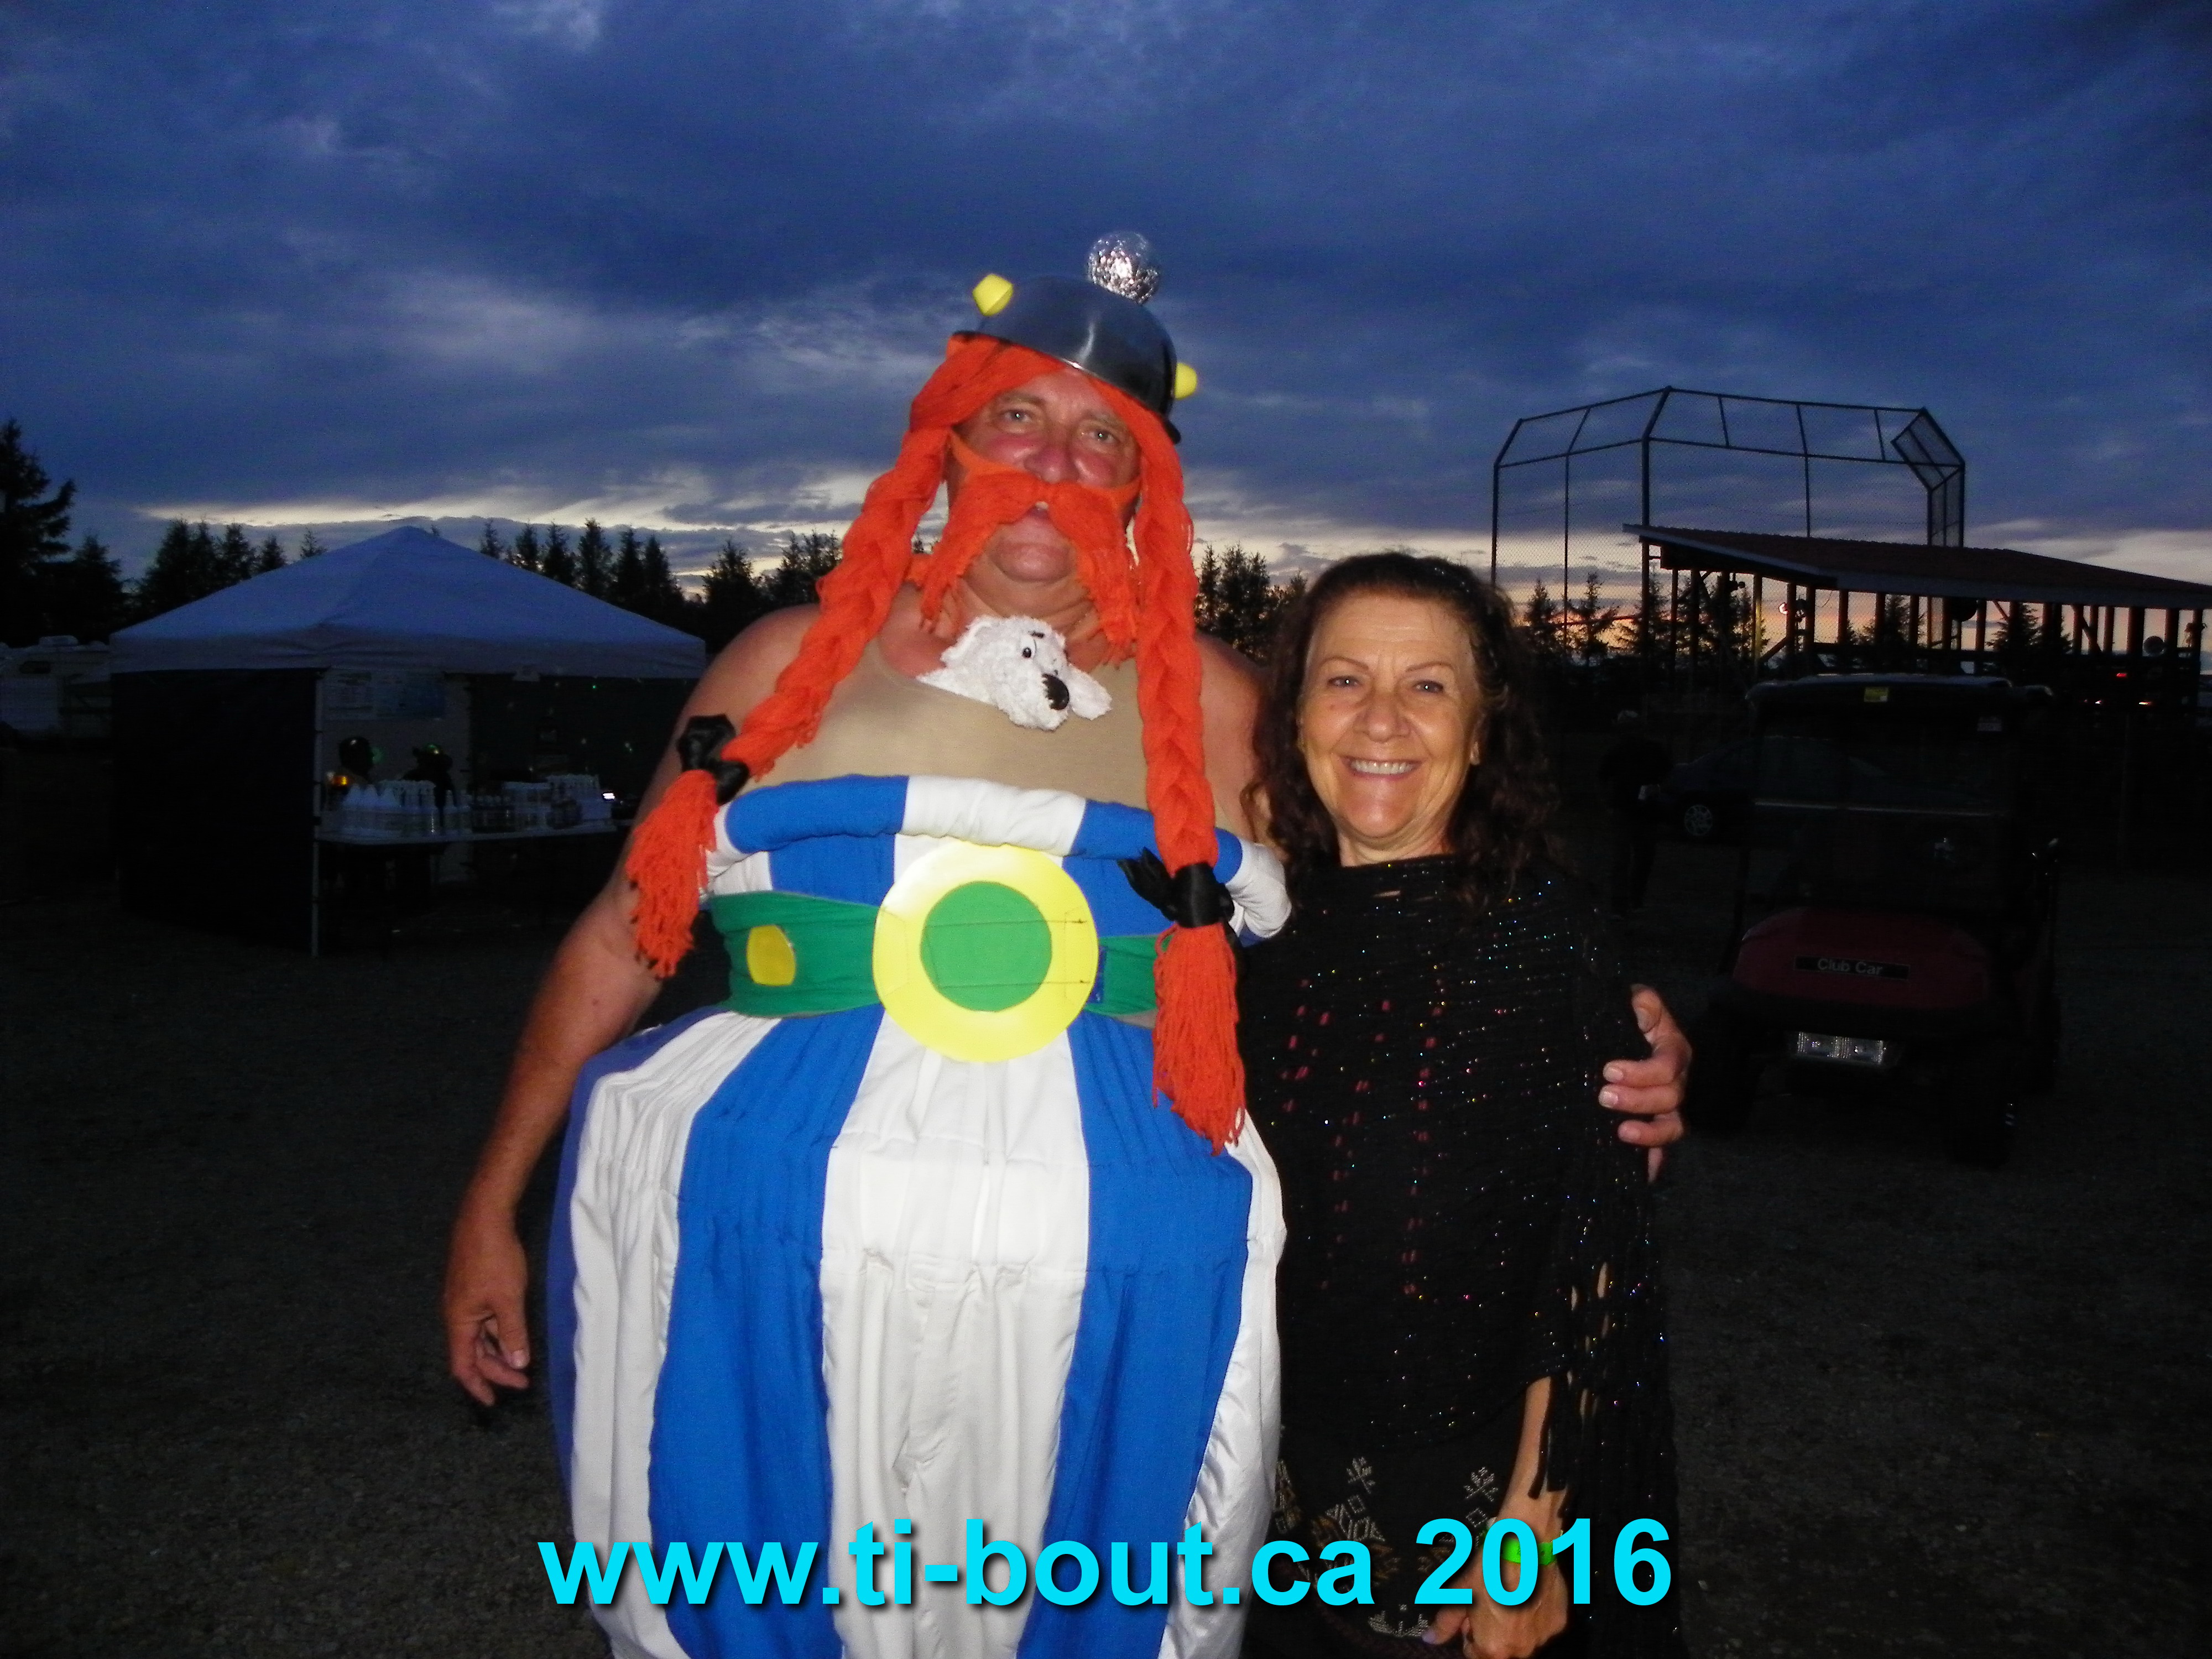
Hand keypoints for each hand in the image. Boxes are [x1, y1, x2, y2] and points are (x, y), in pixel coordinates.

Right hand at [444, 1204, 531, 1405]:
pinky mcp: (474, 1288)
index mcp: (459, 1322)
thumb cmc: (494, 1258)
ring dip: (499, 1351)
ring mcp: (465, 1301)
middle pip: (473, 1353)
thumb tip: (518, 1363)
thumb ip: (513, 1333)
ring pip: (481, 1336)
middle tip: (523, 1382)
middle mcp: (457, 1315)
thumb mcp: (508, 1299)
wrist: (484, 1218)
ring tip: (522, 1362)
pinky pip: (485, 1320)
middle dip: (496, 1370)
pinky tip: (515, 1335)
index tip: (493, 1401)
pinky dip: (499, 1332)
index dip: (478, 1385)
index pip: (464, 1365)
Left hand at [1425, 1538, 1569, 1657]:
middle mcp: (1522, 1651)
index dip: (1469, 1634)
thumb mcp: (1461, 1594)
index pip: (1475, 1655)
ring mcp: (1545, 1638)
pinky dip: (1534, 1617)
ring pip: (1524, 1640)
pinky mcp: (1561, 1623)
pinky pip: (1542, 1627)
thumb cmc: (1488, 1571)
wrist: (1526, 1545)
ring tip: (1510, 1597)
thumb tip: (1429, 1639)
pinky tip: (1528, 1594)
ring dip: (1514, 1627)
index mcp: (1495, 1648)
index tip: (1471, 1615)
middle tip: (1490, 1604)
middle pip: (1502, 1650)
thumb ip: (1445, 1622)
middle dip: (1493, 1633)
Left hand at [1601, 985, 1688, 1178]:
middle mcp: (1675, 1080)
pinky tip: (1641, 1174)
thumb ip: (1640, 1002)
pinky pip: (1661, 1148)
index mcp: (1672, 1049)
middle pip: (1670, 1097)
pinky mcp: (1653, 1124)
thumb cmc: (1624, 1014)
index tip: (1608, 1071)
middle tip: (1603, 1097)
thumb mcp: (1632, 1000)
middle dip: (1638, 1099)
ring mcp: (1667, 1106)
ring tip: (1620, 1133)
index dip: (1642, 1071)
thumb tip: (1642, 1015)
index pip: (1668, 1065)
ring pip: (1672, 1126)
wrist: (1610, 1033)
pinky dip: (1653, 1162)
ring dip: (1649, 1133)